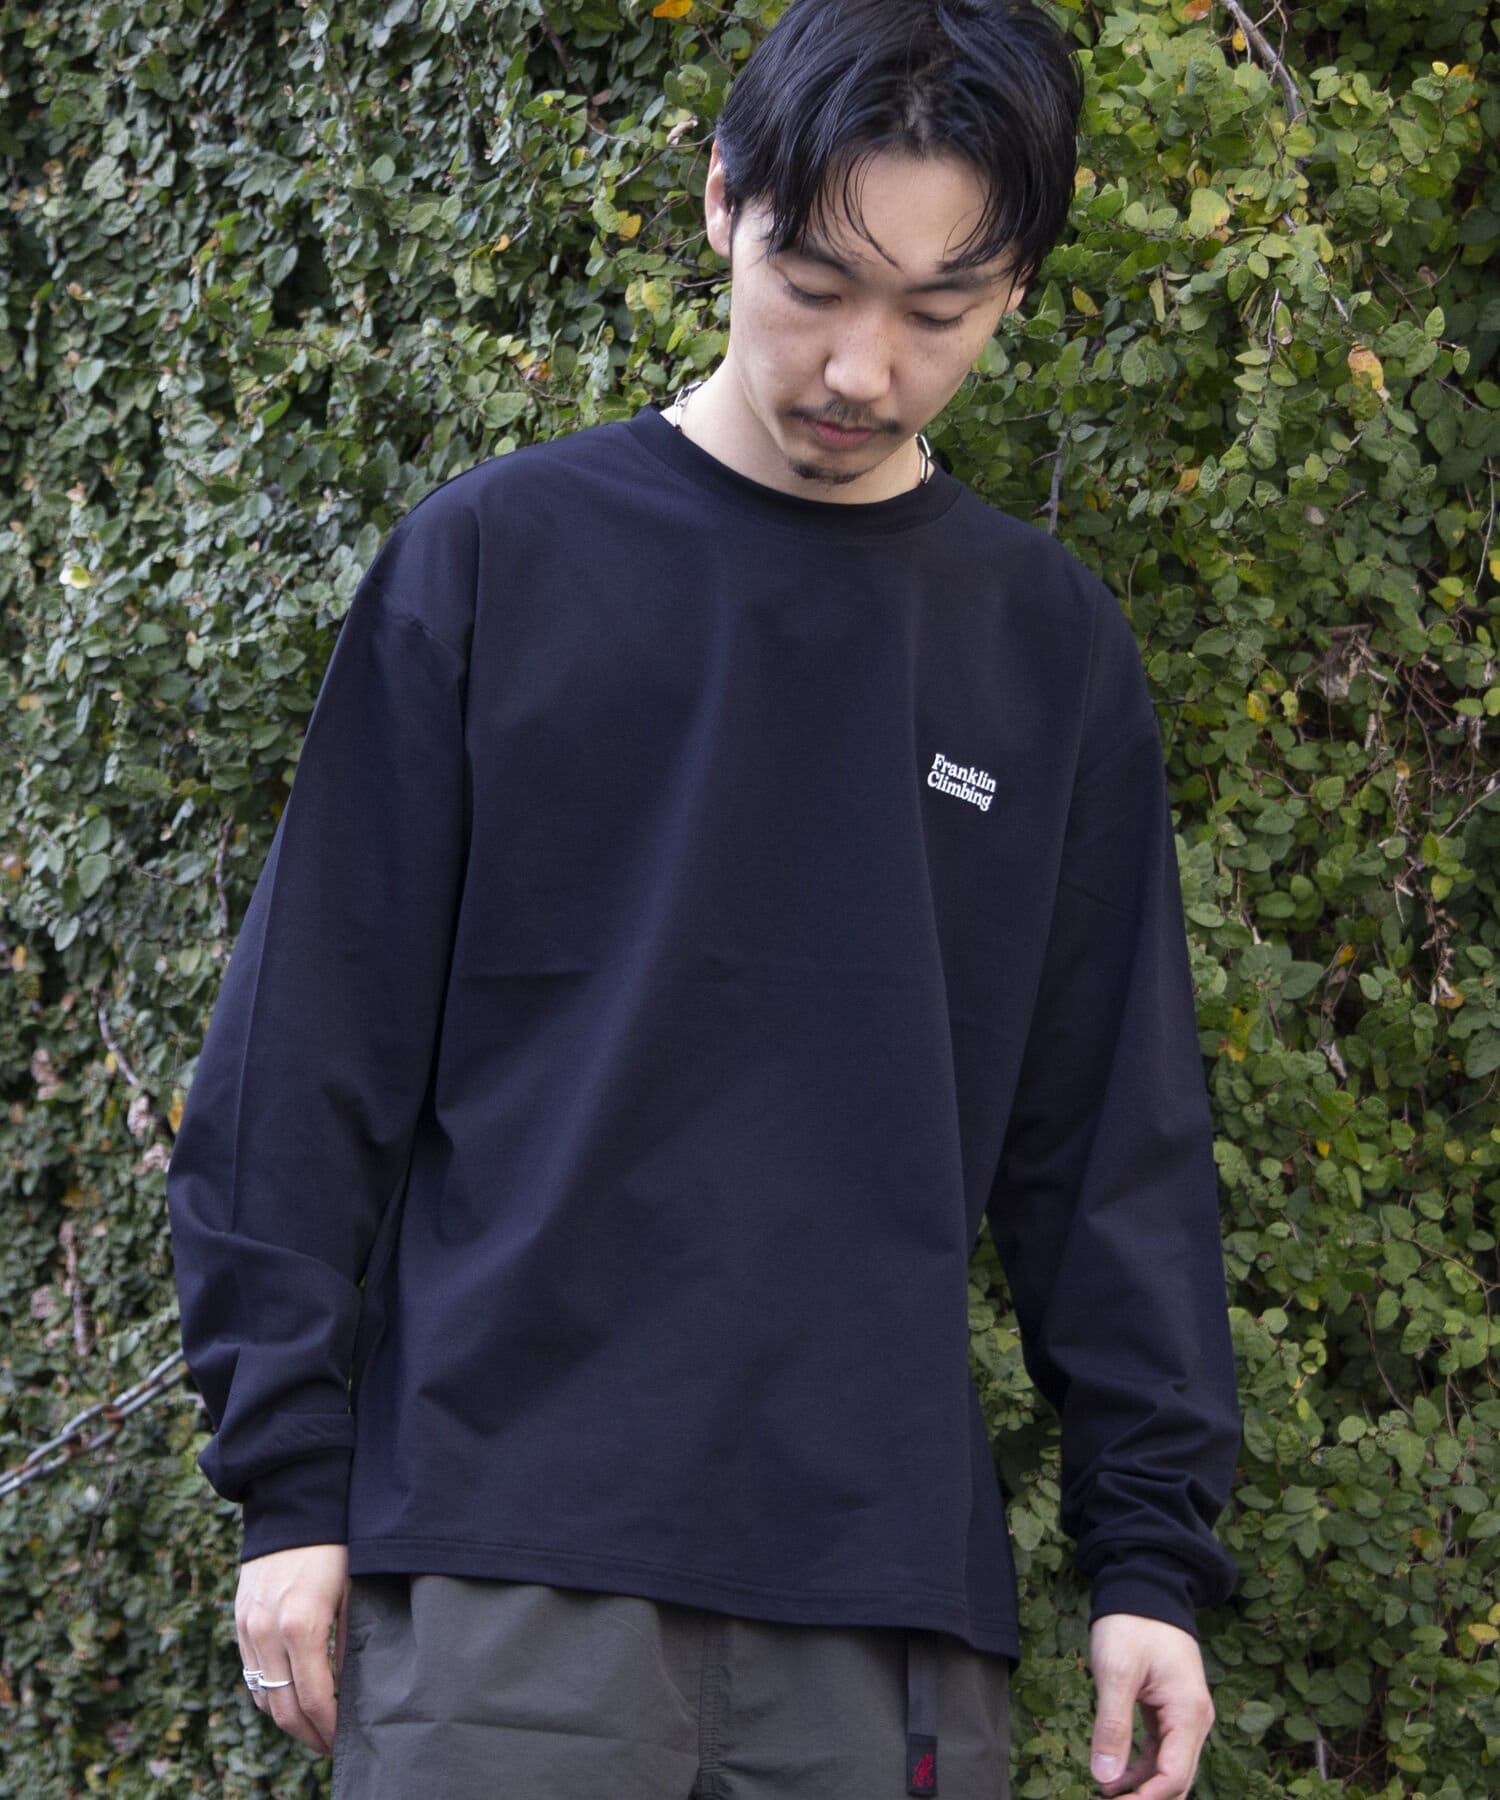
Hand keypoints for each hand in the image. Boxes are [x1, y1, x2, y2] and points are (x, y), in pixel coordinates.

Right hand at [235, 1543, 349, 1755]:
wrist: (295, 1501)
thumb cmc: (336, 1544)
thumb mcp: (354, 1591)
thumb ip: (351, 1642)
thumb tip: (353, 1689)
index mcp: (301, 1625)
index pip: (314, 1699)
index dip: (330, 1728)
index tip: (346, 1740)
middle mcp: (267, 1631)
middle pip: (283, 1709)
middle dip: (308, 1734)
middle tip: (332, 1745)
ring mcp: (248, 1626)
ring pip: (261, 1695)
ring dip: (286, 1719)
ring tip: (314, 1726)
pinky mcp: (239, 1620)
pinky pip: (249, 1672)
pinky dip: (269, 1692)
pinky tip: (292, 1695)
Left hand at [1087, 1612, 1213, 1799]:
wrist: (1146, 1585)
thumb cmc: (1132, 1623)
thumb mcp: (1116, 1671)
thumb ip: (1113, 1725)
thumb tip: (1104, 1775)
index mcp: (1188, 1713)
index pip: (1174, 1776)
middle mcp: (1194, 1720)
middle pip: (1177, 1779)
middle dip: (1146, 1798)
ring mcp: (1184, 1716)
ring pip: (1169, 1768)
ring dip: (1141, 1787)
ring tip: (1105, 1793)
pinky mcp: (1171, 1710)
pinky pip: (1161, 1750)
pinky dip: (1140, 1767)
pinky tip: (1113, 1775)